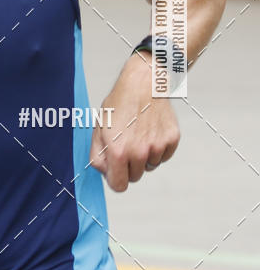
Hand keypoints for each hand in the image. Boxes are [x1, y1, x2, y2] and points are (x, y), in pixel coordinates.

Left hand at [89, 54, 180, 191]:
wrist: (143, 83)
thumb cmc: (119, 104)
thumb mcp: (99, 128)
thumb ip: (98, 156)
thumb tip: (106, 173)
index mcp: (118, 151)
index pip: (119, 186)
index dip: (116, 180)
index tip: (116, 171)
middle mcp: (139, 152)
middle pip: (135, 177)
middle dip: (129, 166)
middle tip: (126, 143)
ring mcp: (157, 146)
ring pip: (150, 166)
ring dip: (144, 156)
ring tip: (138, 133)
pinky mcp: (171, 140)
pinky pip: (164, 156)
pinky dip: (158, 148)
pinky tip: (151, 130)